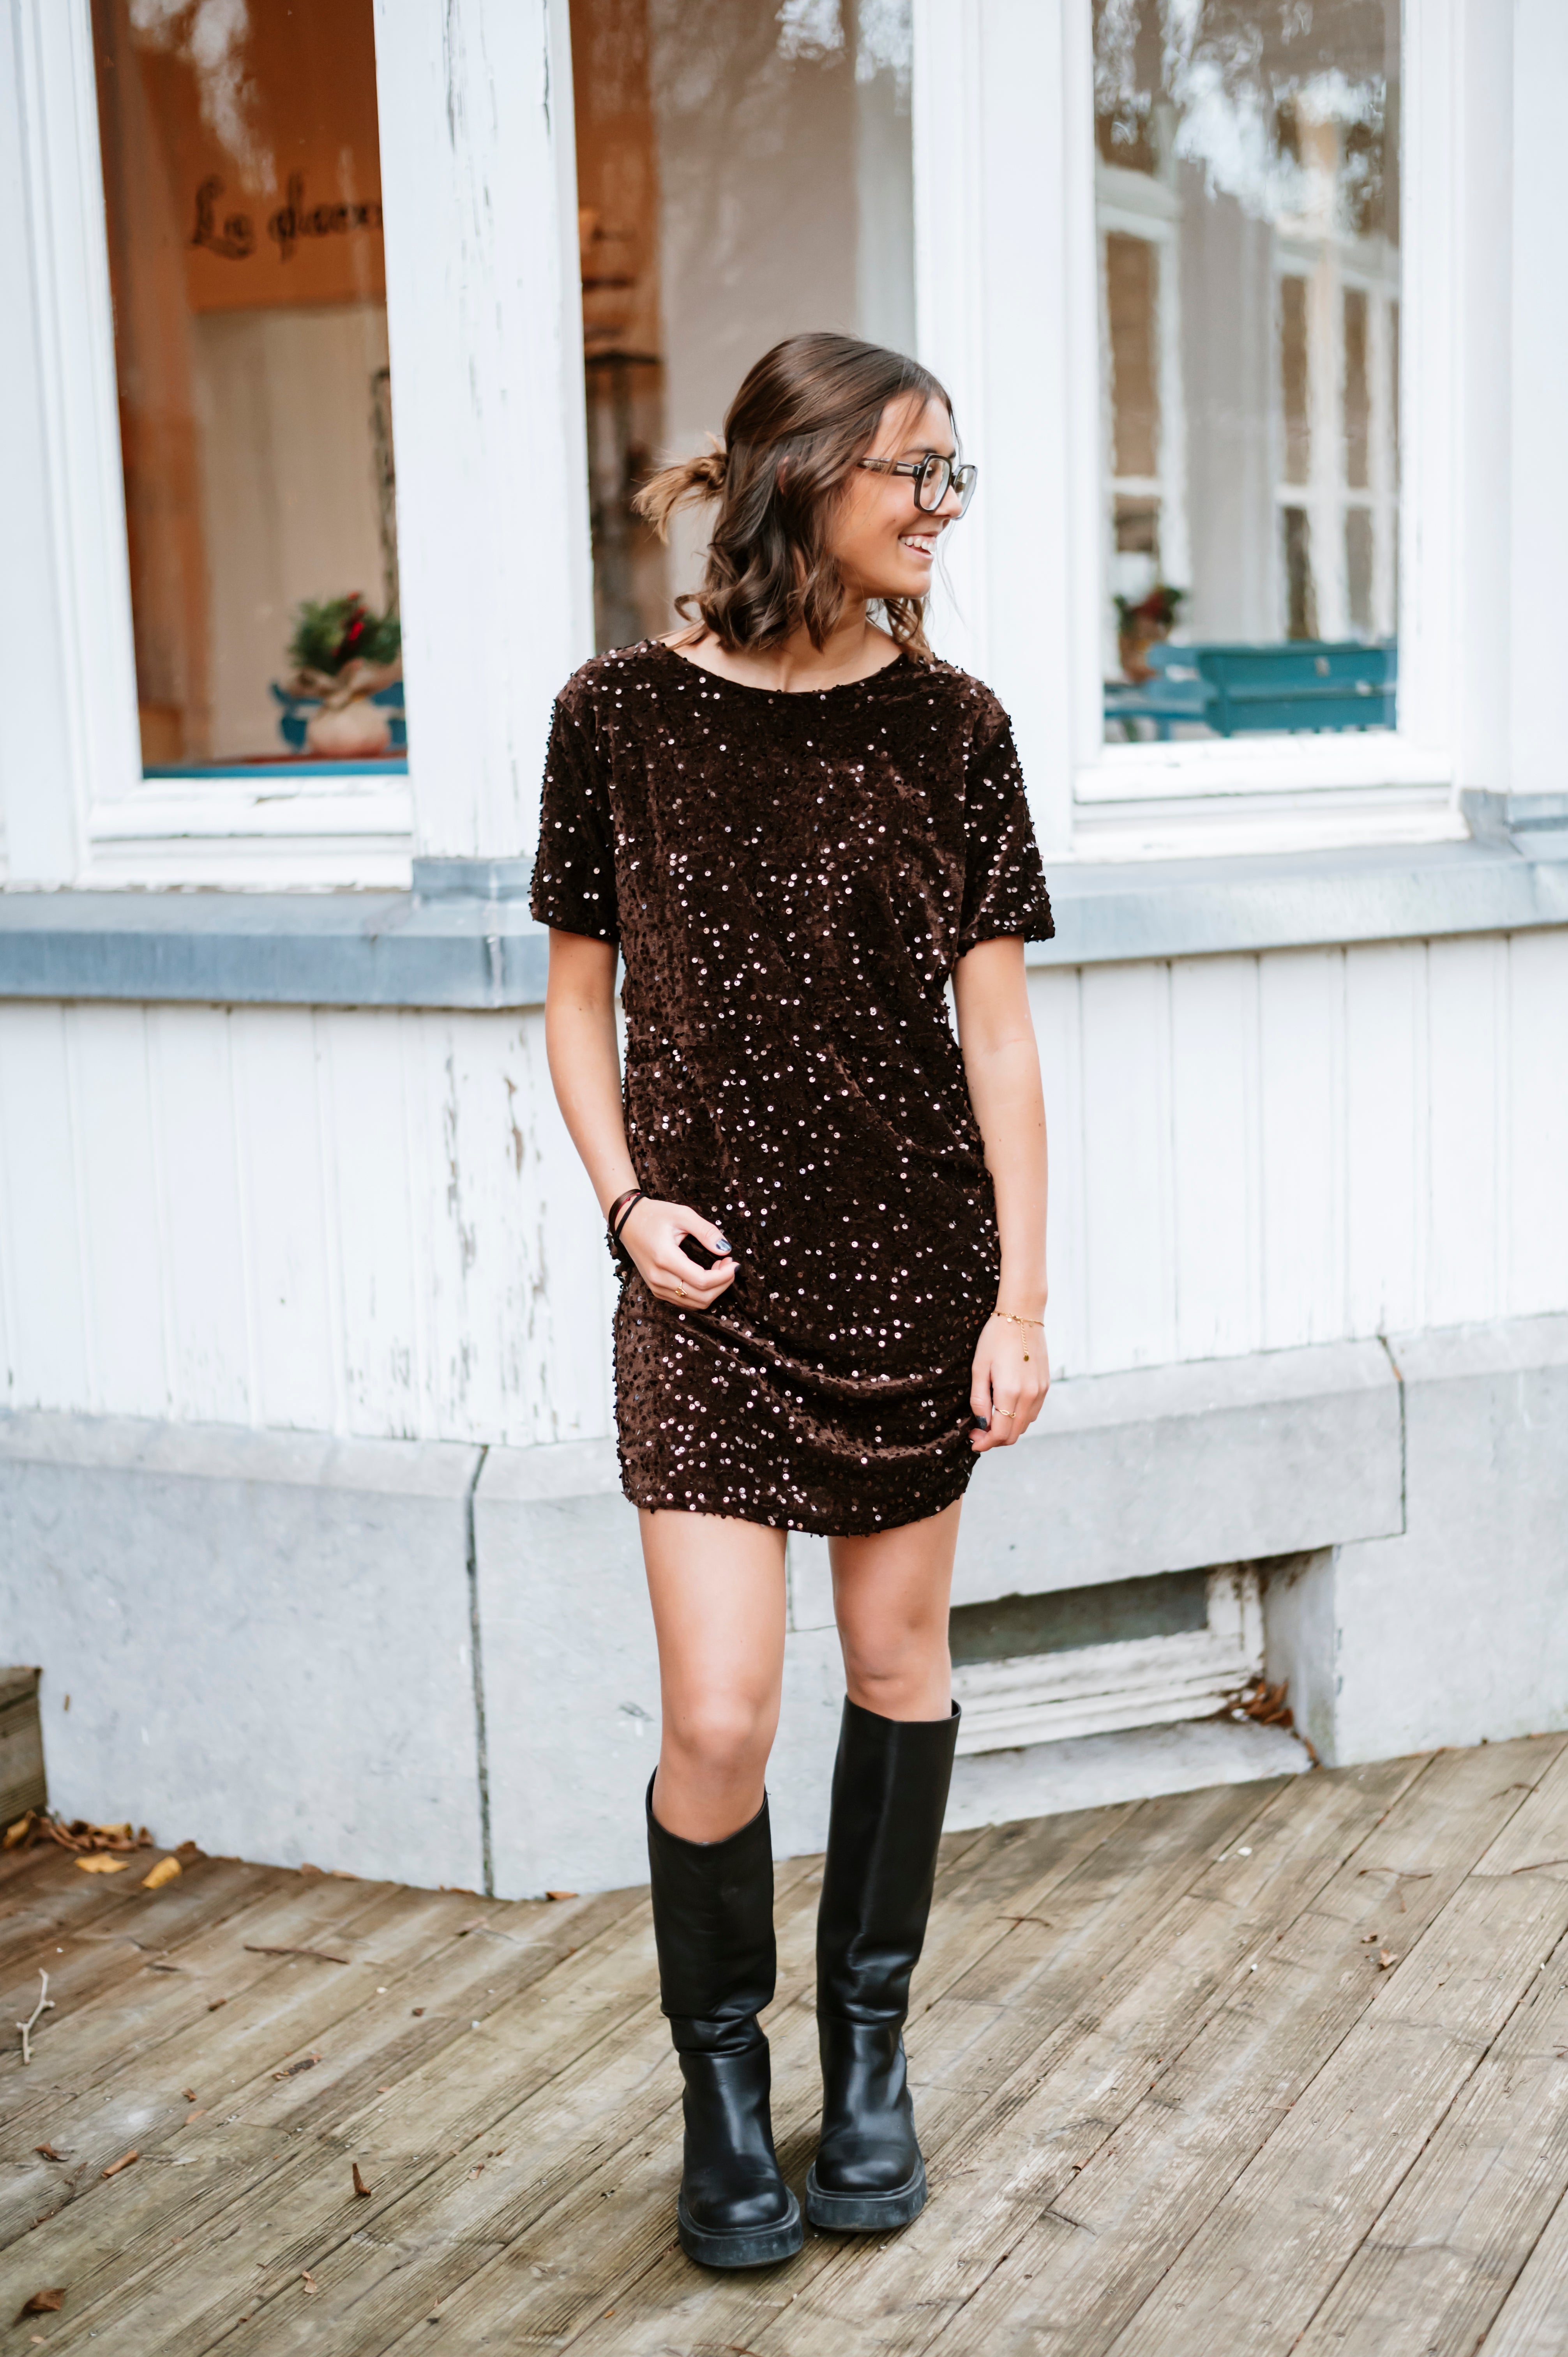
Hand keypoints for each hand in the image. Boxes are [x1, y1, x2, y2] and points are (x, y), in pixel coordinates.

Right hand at [620, 1198, 735, 1309]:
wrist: (627, 1221)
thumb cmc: (654, 1215)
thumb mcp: (682, 1215)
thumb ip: (706, 1231)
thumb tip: (725, 1249)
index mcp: (665, 1258)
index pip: (702, 1281)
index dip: (724, 1276)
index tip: (734, 1262)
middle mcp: (658, 1278)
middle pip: (701, 1297)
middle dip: (722, 1284)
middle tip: (729, 1264)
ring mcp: (656, 1286)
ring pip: (694, 1303)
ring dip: (713, 1289)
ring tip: (719, 1267)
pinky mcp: (656, 1289)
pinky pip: (685, 1301)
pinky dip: (701, 1293)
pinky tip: (706, 1275)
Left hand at [969, 1313, 1049, 1451]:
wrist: (1022, 1316)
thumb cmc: (995, 1338)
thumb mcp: (979, 1367)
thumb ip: (979, 1399)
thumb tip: (981, 1423)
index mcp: (1010, 1391)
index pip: (1000, 1433)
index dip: (985, 1442)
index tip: (973, 1440)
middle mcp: (1029, 1395)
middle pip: (1013, 1435)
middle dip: (994, 1439)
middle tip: (978, 1430)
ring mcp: (1040, 1392)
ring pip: (1024, 1426)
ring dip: (1007, 1429)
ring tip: (990, 1418)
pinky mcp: (1046, 1386)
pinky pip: (1033, 1413)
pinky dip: (1019, 1418)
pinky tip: (1006, 1407)